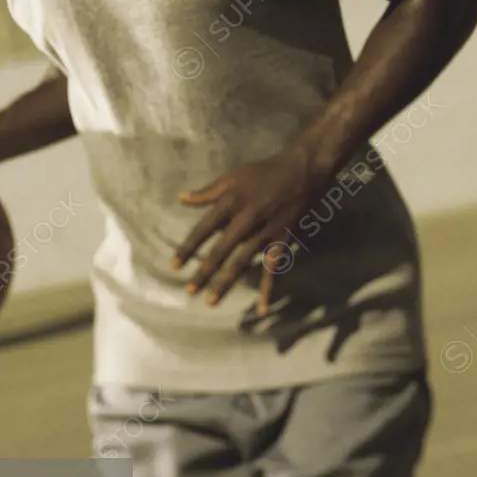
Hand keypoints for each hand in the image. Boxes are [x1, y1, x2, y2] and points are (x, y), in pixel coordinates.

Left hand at [171, 149, 328, 315]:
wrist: (303, 170)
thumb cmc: (264, 172)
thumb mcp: (232, 176)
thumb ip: (206, 192)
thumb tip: (181, 198)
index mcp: (231, 202)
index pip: (204, 228)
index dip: (188, 247)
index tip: (174, 265)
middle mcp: (246, 219)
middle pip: (221, 250)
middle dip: (204, 271)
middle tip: (190, 291)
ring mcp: (265, 232)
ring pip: (242, 262)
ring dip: (226, 282)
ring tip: (211, 301)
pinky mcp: (282, 240)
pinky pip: (274, 268)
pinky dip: (268, 288)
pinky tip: (262, 307)